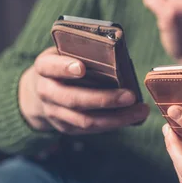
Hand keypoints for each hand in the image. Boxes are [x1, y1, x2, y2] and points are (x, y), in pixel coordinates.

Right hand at [18, 47, 148, 133]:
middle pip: (74, 99)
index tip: (81, 68)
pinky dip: (115, 124)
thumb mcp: (65, 53)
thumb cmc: (63, 65)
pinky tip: (133, 117)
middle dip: (104, 99)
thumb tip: (118, 53)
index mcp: (44, 68)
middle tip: (130, 96)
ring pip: (86, 120)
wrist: (41, 91)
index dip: (64, 67)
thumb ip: (83, 52)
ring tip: (140, 111)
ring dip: (117, 118)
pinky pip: (93, 129)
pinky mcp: (67, 127)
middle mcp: (47, 92)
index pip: (50, 66)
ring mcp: (55, 113)